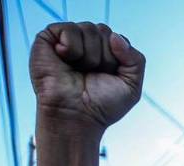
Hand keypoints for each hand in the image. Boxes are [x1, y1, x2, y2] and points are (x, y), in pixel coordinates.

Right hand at [30, 22, 144, 134]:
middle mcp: (86, 43)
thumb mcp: (131, 87)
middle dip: (103, 57)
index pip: (117, 38)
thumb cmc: (102, 106)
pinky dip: (71, 47)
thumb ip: (136, 59)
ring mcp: (67, 41)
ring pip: (88, 28)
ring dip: (88, 56)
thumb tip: (115, 36)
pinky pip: (67, 29)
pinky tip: (64, 60)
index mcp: (105, 52)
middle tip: (91, 76)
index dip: (116, 59)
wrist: (76, 118)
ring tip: (78, 71)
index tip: (108, 77)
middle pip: (104, 31)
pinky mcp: (47, 40)